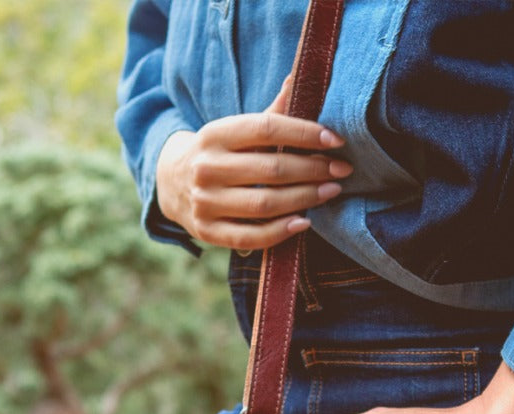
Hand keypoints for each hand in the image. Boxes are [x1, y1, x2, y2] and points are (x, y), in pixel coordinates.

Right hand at [155, 77, 352, 250]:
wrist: (171, 183)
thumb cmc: (219, 153)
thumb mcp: (236, 130)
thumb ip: (270, 113)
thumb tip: (298, 78)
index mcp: (215, 134)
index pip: (266, 129)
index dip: (304, 133)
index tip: (335, 140)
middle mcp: (206, 168)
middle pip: (271, 169)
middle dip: (313, 169)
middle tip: (341, 170)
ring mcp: (205, 203)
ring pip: (265, 203)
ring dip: (304, 198)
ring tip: (330, 192)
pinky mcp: (208, 232)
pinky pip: (251, 237)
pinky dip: (281, 231)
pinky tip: (305, 221)